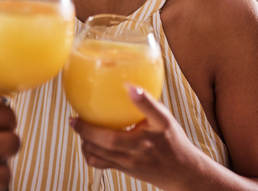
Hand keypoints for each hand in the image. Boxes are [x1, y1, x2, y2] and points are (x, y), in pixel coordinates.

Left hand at [70, 86, 207, 190]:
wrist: (181, 172)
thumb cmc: (172, 141)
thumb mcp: (164, 119)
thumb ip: (147, 105)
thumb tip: (128, 85)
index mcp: (156, 129)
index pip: (150, 112)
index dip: (140, 98)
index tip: (129, 86)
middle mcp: (141, 147)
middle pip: (108, 140)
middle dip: (86, 129)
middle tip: (75, 118)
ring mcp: (130, 161)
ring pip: (99, 154)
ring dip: (84, 140)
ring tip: (80, 128)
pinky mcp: (124, 169)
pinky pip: (99, 163)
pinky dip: (89, 152)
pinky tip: (88, 142)